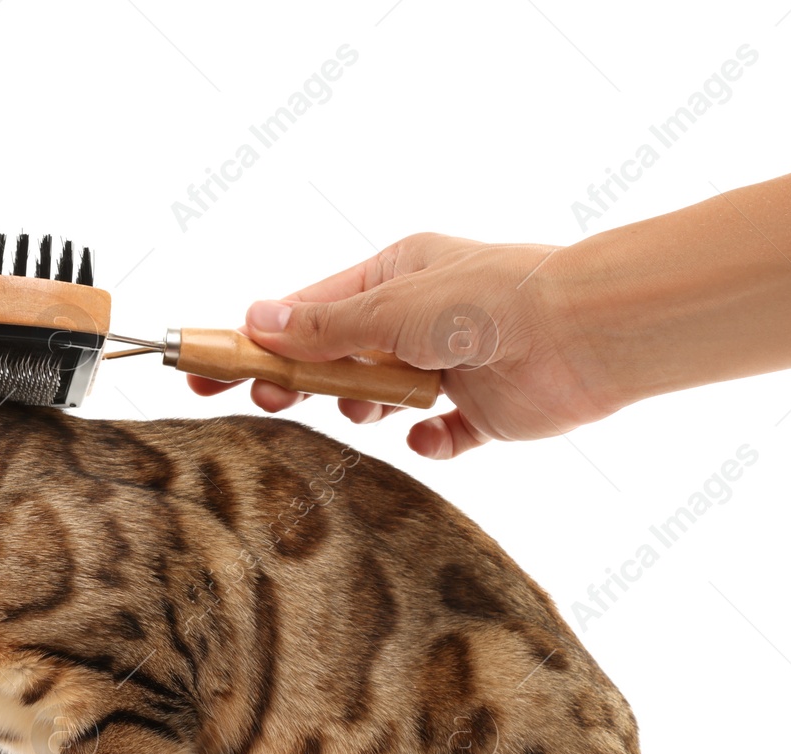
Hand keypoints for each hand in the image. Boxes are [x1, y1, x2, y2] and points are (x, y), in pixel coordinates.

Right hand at [189, 233, 612, 458]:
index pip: (309, 309)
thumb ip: (322, 325)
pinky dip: (431, 441)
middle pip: (339, 355)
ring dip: (368, 405)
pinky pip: (445, 434)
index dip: (258, 341)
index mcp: (395, 275)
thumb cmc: (488, 301)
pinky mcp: (486, 410)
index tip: (209, 369)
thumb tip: (256, 319)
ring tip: (368, 406)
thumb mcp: (387, 308)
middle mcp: (422, 317)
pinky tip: (426, 437)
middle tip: (270, 403)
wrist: (582, 335)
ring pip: (384, 395)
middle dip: (304, 380)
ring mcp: (453, 365)